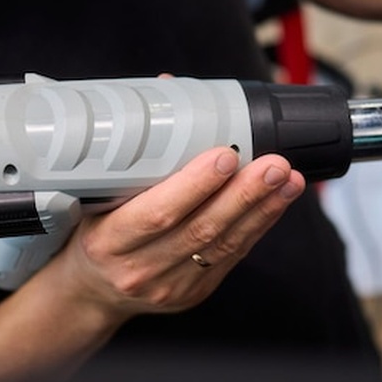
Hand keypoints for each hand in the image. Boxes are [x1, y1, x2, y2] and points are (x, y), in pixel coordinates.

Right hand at [47, 146, 304, 320]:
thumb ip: (135, 148)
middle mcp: (139, 268)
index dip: (194, 185)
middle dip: (244, 194)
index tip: (225, 155)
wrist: (92, 292)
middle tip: (275, 164)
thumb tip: (168, 88)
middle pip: (202, 230)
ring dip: (263, 209)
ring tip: (289, 179)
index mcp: (108, 241)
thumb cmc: (96, 232)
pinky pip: (234, 255)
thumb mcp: (95, 197)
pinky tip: (280, 201)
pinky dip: (260, 224)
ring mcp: (170, 285)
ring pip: (225, 244)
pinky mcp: (197, 291)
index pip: (156, 213)